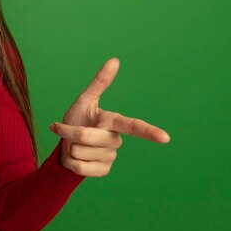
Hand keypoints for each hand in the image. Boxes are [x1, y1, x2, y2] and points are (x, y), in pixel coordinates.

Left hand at [49, 58, 169, 176]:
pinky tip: (75, 159)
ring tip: (74, 145)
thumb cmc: (77, 119)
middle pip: (86, 136)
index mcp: (113, 122)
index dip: (148, 132)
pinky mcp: (102, 171)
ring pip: (80, 152)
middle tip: (67, 132)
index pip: (133, 126)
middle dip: (69, 132)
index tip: (165, 138)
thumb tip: (115, 60)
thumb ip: (99, 83)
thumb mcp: (84, 100)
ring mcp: (110, 157)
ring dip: (69, 148)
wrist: (65, 144)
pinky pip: (80, 168)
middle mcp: (115, 140)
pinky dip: (70, 163)